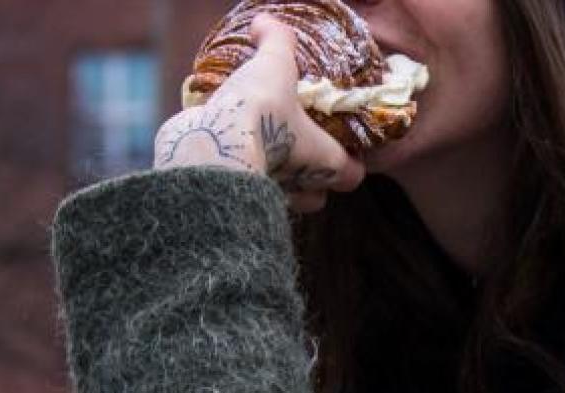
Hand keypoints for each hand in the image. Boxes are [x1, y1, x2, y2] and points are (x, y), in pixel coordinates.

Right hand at [152, 13, 363, 212]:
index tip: (338, 143)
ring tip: (261, 145)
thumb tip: (266, 23)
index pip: (352, 176)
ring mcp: (270, 196)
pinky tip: (228, 146)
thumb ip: (276, 41)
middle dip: (310, 175)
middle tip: (296, 144)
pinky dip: (239, 172)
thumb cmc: (261, 112)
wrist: (211, 146)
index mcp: (327, 162)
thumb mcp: (276, 65)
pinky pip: (245, 188)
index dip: (348, 162)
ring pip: (282, 195)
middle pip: (317, 193)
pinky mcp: (236, 197)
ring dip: (275, 177)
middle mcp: (302, 187)